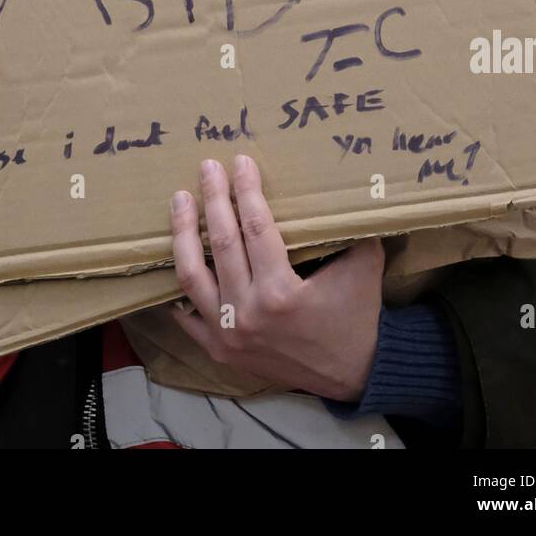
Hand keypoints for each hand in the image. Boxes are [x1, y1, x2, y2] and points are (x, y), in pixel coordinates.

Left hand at [170, 153, 384, 400]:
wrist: (356, 373)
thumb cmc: (358, 313)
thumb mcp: (363, 263)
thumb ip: (349, 224)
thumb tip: (345, 184)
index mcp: (280, 291)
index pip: (255, 226)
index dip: (246, 189)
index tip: (240, 162)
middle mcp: (247, 312)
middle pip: (221, 242)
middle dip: (213, 198)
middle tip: (207, 167)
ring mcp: (228, 334)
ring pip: (191, 275)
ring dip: (183, 233)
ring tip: (181, 200)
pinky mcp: (220, 350)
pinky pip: (187, 316)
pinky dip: (177, 289)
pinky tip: (171, 259)